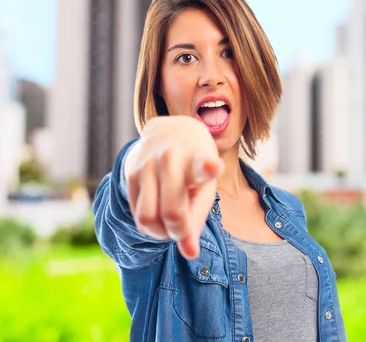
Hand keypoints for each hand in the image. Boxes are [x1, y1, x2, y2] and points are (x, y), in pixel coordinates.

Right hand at [124, 115, 223, 258]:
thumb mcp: (204, 189)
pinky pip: (136, 215)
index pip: (202, 165)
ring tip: (170, 226)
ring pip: (147, 218)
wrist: (170, 132)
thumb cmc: (195, 168)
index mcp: (198, 160)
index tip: (214, 166)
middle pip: (171, 212)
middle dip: (178, 232)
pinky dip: (149, 226)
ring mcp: (147, 165)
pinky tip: (158, 215)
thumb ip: (197, 221)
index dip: (208, 168)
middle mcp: (171, 160)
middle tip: (183, 229)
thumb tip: (190, 255)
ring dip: (160, 233)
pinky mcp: (130, 174)